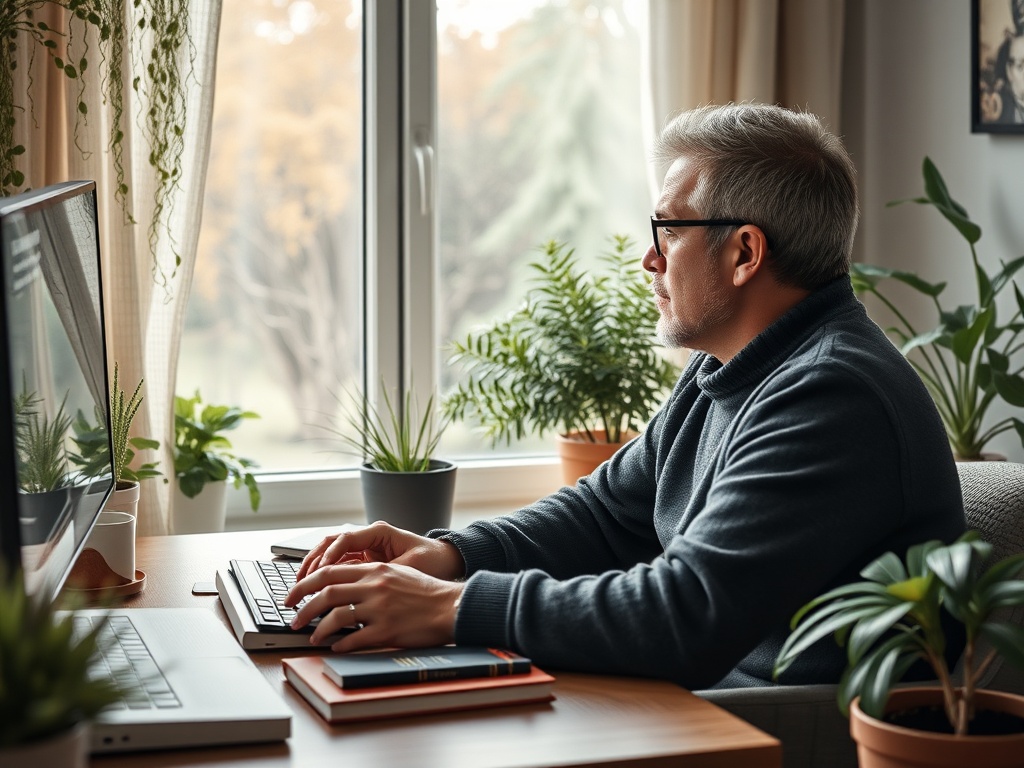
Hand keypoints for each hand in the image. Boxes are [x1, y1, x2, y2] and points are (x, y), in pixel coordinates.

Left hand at [285, 561, 463, 651]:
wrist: (451, 606)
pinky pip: (355, 639)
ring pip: (336, 617)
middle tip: (293, 619)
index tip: (293, 595)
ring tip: (312, 637)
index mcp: (375, 569)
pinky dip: (340, 644)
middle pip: (326, 593)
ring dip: (318, 629)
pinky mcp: (388, 630)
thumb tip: (340, 585)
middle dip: (304, 607)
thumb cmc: (425, 592)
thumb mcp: (397, 573)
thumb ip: (369, 576)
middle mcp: (375, 585)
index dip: (305, 584)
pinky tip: (336, 647)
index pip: (329, 571)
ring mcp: (380, 608)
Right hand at [296, 520, 463, 580]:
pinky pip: (339, 566)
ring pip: (331, 555)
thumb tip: (360, 585)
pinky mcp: (365, 561)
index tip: (319, 573)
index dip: (328, 557)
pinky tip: (316, 591)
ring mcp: (366, 548)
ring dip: (314, 570)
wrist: (447, 561)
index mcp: (379, 532)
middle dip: (312, 563)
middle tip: (299, 583)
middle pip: (330, 544)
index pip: (344, 540)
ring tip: (301, 587)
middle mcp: (369, 537)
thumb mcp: (411, 567)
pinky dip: (326, 576)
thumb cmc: (433, 561)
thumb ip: (384, 574)